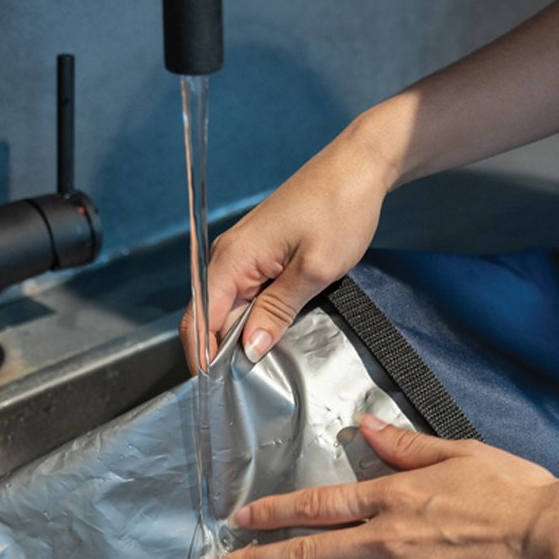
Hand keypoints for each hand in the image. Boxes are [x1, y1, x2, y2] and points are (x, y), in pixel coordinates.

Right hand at [180, 122, 396, 371]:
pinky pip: (245, 294)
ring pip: (228, 308)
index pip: (199, 319)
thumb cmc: (339, 207)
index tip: (216, 390)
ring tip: (256, 369)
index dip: (202, 357)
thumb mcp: (314, 269)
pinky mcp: (260, 254)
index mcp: (232, 258)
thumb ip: (278, 311)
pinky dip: (252, 318)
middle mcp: (228, 255)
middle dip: (218, 353)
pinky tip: (270, 336)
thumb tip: (250, 348)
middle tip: (241, 388)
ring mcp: (243, 254)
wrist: (359, 168)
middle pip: (208, 317)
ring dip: (237, 337)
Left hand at [203, 414, 558, 558]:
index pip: (317, 504)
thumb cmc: (515, 492)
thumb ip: (406, 444)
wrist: (551, 540)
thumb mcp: (459, 452)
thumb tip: (366, 426)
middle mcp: (386, 540)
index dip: (273, 514)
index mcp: (393, 496)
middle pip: (308, 553)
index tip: (240, 522)